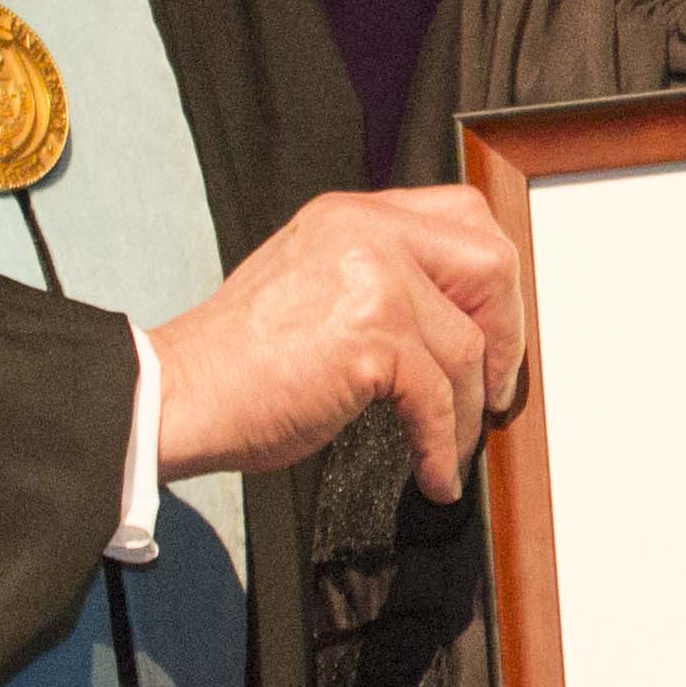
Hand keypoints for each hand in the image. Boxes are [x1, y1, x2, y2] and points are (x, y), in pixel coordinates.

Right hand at [148, 187, 529, 499]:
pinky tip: (433, 471)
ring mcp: (373, 281)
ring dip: (469, 410)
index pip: (463, 215)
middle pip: (491, 264)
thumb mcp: (314, 279)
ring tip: (451, 446)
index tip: (494, 328)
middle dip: (507, 334)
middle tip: (496, 386)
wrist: (177, 393)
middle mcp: (368, 234)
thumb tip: (453, 317)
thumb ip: (378, 275)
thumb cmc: (237, 356)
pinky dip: (443, 446)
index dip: (493, 278)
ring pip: (467, 347)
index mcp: (354, 215)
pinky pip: (439, 401)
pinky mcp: (371, 339)